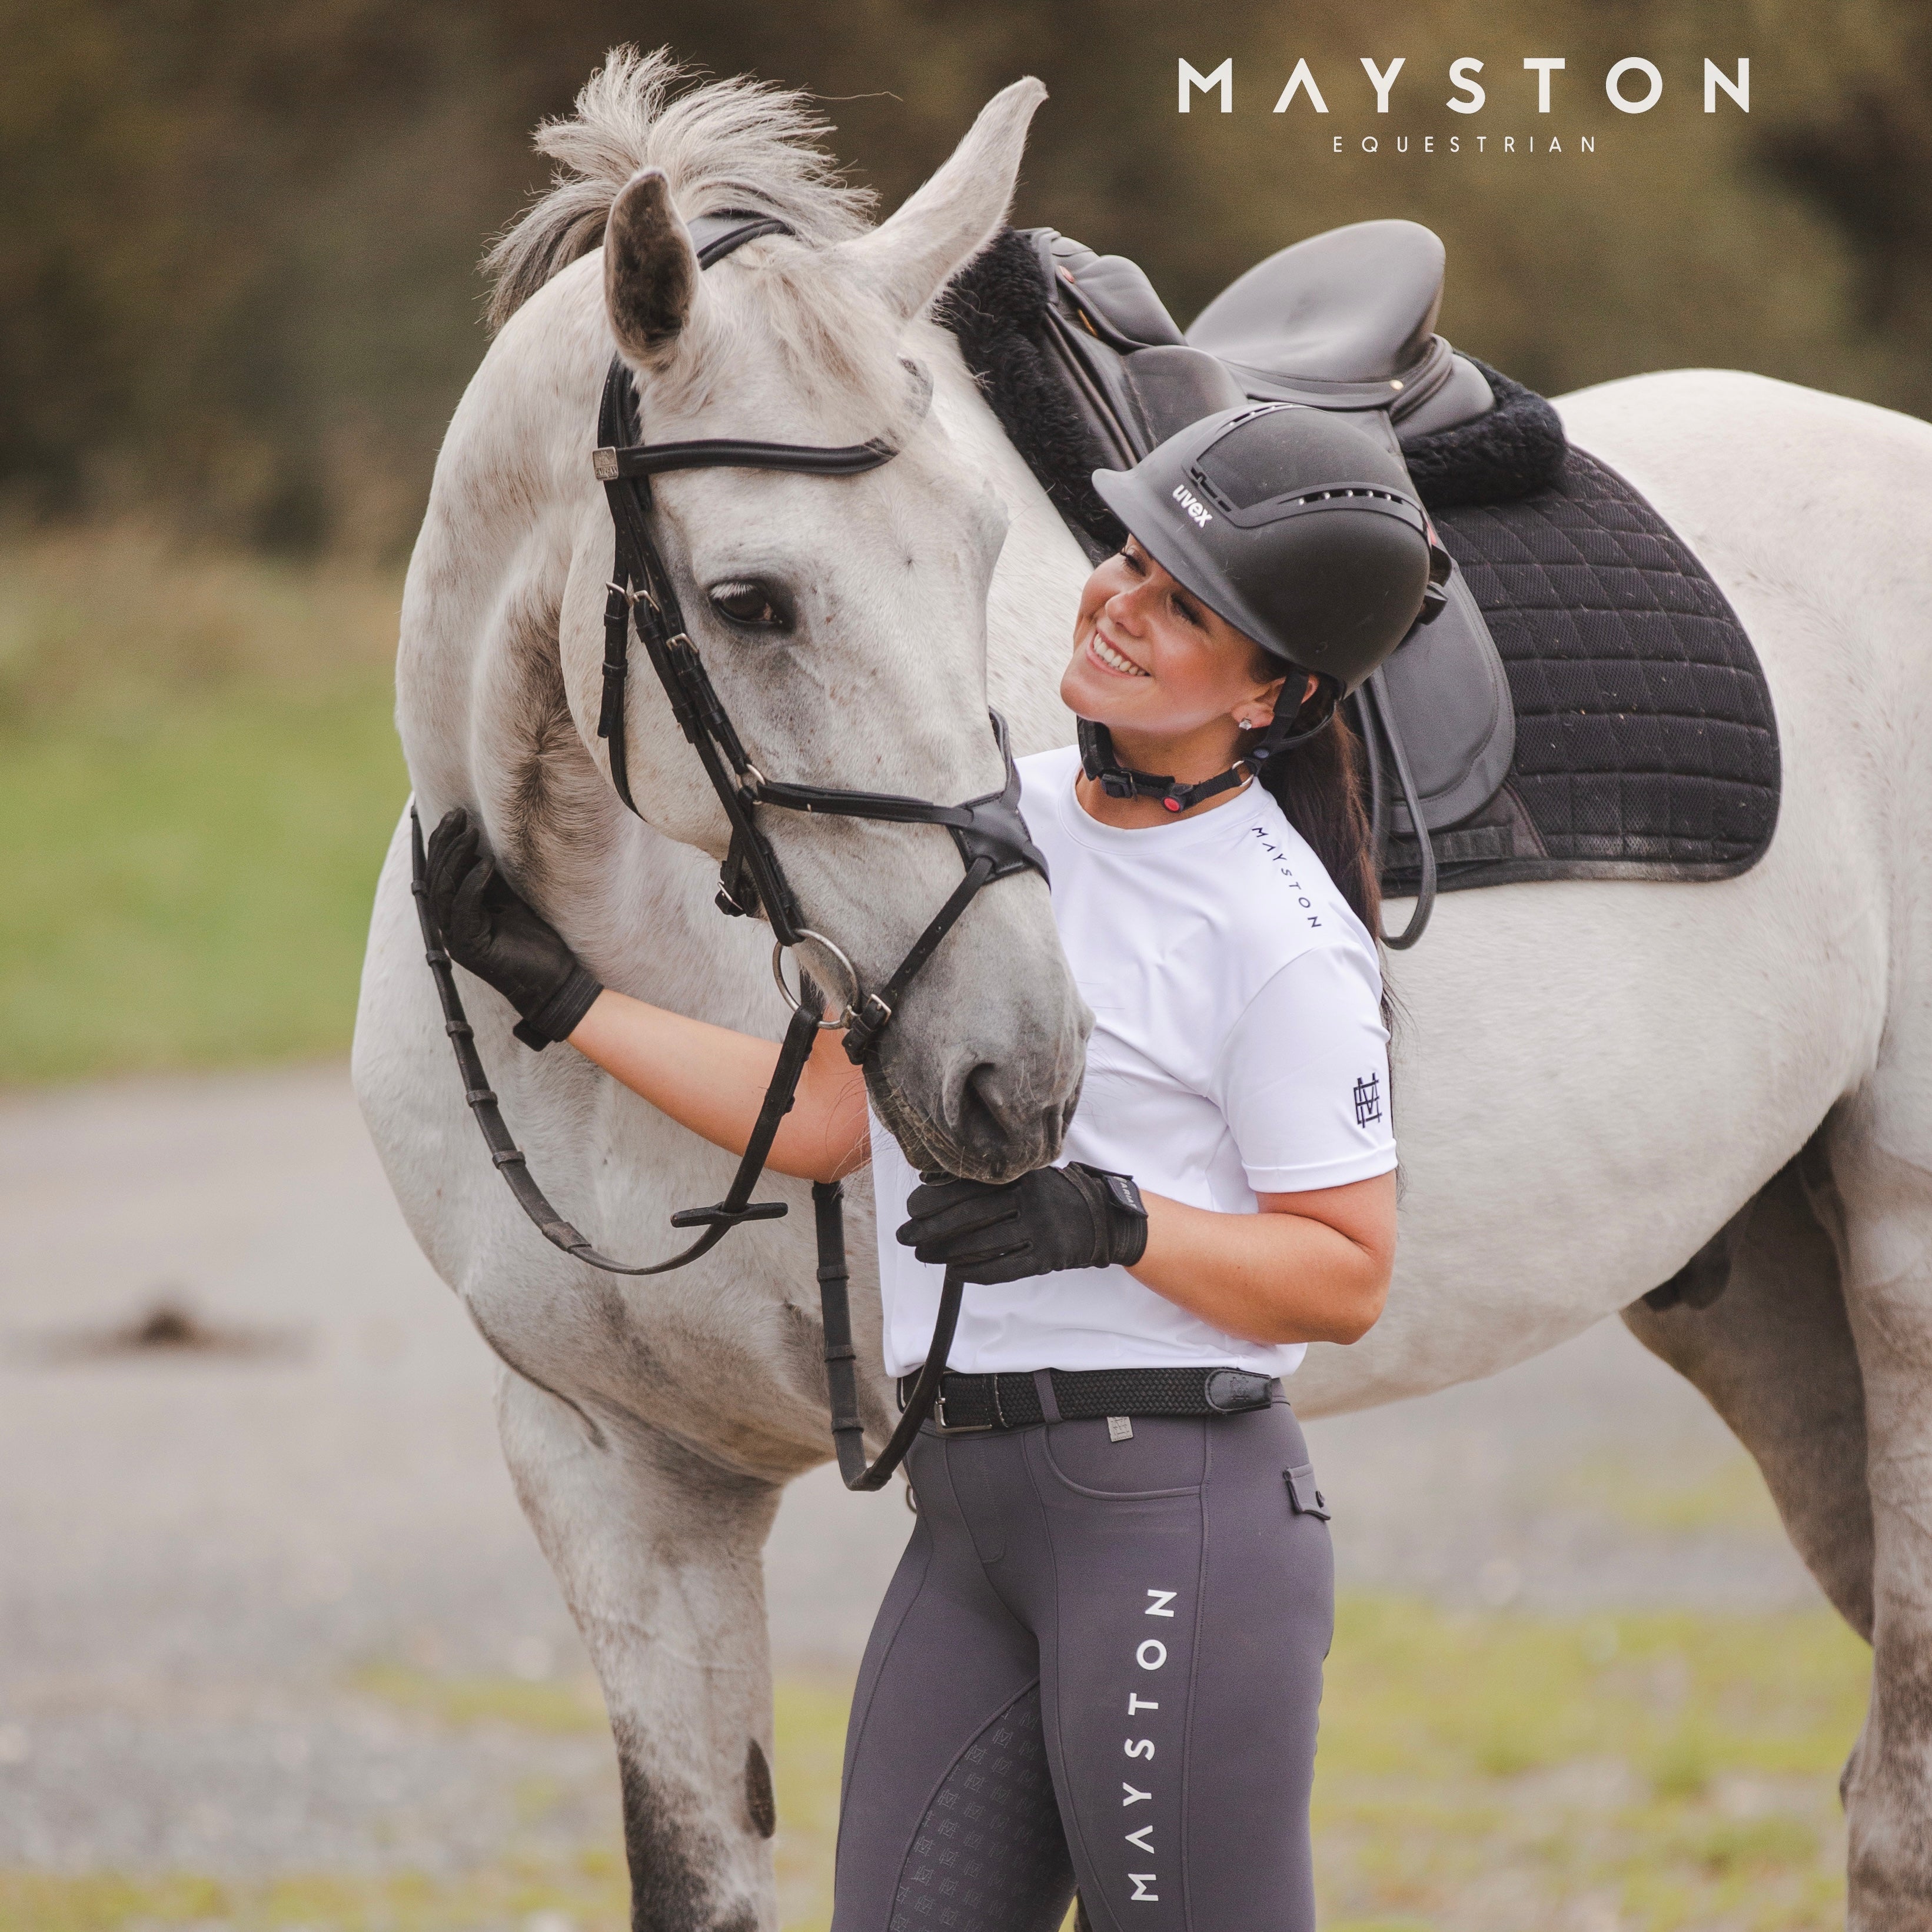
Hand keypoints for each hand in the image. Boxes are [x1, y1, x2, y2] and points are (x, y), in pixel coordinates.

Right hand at [423, 808, 603, 1048]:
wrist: (556, 982)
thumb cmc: (536, 942)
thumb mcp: (510, 900)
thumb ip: (490, 878)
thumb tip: (478, 841)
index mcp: (456, 915)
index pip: (440, 873)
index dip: (443, 843)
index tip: (455, 814)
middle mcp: (450, 928)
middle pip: (435, 879)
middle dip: (445, 844)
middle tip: (457, 816)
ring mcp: (457, 940)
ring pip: (443, 893)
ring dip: (455, 859)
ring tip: (470, 833)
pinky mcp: (471, 950)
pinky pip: (464, 911)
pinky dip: (472, 886)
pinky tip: (485, 864)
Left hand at [895, 1163, 1148, 1284]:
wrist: (1102, 1219)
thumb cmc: (1054, 1196)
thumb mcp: (1028, 1176)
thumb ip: (993, 1180)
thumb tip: (937, 1185)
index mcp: (1021, 1175)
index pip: (970, 1187)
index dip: (936, 1198)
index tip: (910, 1208)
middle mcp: (1030, 1199)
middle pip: (970, 1216)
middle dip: (931, 1227)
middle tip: (905, 1235)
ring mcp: (1040, 1229)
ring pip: (984, 1243)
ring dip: (947, 1252)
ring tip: (923, 1254)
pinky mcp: (1047, 1256)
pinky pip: (1005, 1267)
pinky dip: (976, 1271)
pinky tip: (955, 1272)